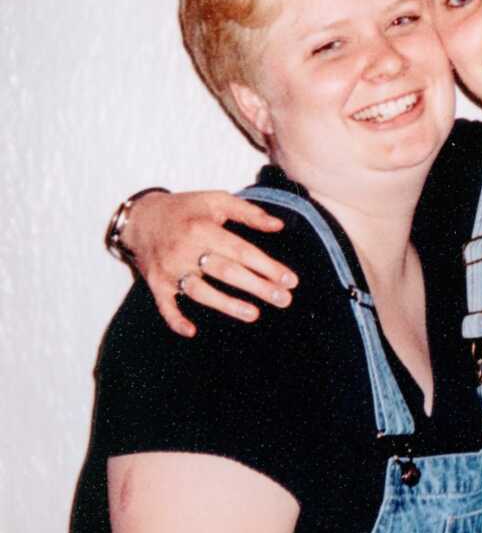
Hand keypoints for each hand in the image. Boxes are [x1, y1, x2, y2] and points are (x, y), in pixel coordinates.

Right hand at [123, 190, 296, 337]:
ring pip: (200, 291)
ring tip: (254, 314)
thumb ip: (248, 212)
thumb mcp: (216, 200)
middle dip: (257, 287)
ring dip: (227, 305)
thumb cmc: (186, 210)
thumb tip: (278, 225)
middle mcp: (185, 249)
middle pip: (226, 272)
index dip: (267, 266)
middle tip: (284, 300)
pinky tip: (191, 331)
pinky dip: (175, 319)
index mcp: (202, 228)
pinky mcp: (156, 283)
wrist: (141, 217)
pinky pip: (165, 305)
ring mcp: (170, 269)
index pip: (241, 250)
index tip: (290, 280)